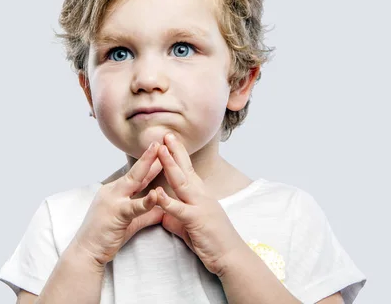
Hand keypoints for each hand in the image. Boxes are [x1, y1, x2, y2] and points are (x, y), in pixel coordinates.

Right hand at [73, 142, 164, 267]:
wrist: (86, 251)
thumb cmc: (107, 236)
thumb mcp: (130, 221)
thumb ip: (146, 214)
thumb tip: (162, 209)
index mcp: (115, 191)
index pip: (136, 175)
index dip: (150, 163)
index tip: (161, 151)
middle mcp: (112, 191)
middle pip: (136, 171)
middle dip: (150, 156)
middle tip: (162, 142)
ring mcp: (113, 200)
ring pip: (134, 181)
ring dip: (148, 167)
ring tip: (161, 155)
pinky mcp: (116, 213)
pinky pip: (134, 206)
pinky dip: (146, 200)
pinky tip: (156, 194)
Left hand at [154, 133, 247, 275]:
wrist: (232, 256)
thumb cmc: (213, 242)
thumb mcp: (191, 227)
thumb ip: (176, 218)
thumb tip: (163, 215)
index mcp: (201, 196)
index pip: (188, 170)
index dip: (178, 155)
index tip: (170, 140)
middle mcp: (202, 196)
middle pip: (186, 169)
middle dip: (175, 151)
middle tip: (166, 134)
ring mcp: (200, 206)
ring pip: (182, 182)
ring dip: (171, 165)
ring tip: (161, 150)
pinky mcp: (197, 220)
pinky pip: (180, 209)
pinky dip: (168, 201)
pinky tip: (158, 192)